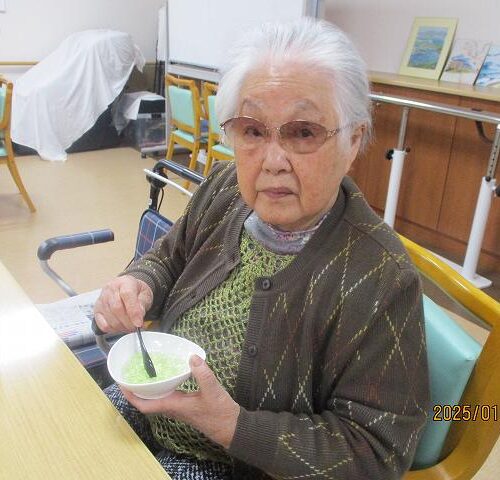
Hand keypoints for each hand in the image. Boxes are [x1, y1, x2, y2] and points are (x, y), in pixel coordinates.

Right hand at [94, 275, 152, 332]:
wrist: (128, 289)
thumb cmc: (137, 292)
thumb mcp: (145, 295)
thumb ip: (142, 304)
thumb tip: (138, 317)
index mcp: (125, 282)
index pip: (127, 295)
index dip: (133, 311)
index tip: (138, 323)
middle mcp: (110, 289)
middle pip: (117, 308)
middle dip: (128, 322)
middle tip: (135, 327)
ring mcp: (101, 299)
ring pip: (110, 318)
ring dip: (121, 327)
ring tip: (129, 327)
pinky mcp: (97, 309)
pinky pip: (103, 324)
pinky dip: (113, 329)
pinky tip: (120, 327)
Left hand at [120, 355, 239, 448]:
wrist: (230, 427)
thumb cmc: (219, 412)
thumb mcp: (212, 390)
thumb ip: (202, 373)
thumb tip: (192, 356)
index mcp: (174, 406)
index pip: (145, 405)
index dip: (131, 396)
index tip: (122, 384)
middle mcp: (172, 407)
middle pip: (147, 401)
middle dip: (136, 389)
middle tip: (130, 372)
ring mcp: (179, 407)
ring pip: (157, 398)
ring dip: (148, 388)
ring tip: (144, 371)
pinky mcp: (185, 404)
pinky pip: (167, 395)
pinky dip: (162, 386)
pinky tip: (167, 374)